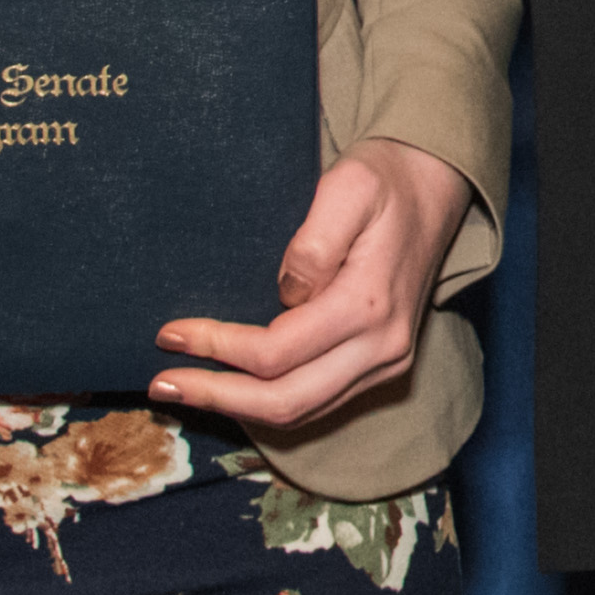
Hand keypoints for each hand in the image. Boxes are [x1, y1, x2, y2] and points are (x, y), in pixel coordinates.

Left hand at [157, 140, 472, 428]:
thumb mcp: (348, 187)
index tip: (170, 332)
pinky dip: (269, 403)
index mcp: (369, 306)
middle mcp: (382, 347)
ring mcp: (386, 363)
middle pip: (286, 400)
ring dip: (238, 408)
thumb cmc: (383, 182)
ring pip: (302, 411)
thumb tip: (284, 293)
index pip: (276, 352)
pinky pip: (318, 402)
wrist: (434, 189)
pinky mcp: (381, 366)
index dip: (216, 348)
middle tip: (160, 384)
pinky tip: (232, 389)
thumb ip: (314, 242)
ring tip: (184, 390)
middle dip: (217, 397)